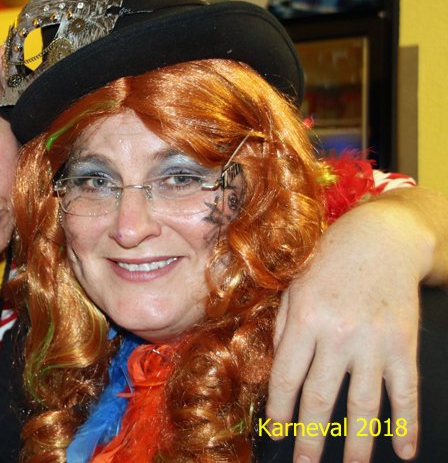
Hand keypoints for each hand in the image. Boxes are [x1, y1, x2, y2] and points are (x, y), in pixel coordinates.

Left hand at [267, 192, 430, 461]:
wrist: (380, 239)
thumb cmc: (328, 263)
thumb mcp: (294, 289)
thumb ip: (284, 330)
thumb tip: (278, 373)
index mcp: (304, 321)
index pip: (286, 378)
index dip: (279, 411)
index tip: (274, 434)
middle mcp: (337, 336)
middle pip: (321, 399)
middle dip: (311, 438)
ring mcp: (374, 343)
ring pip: (363, 405)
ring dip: (356, 443)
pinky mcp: (405, 345)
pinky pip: (405, 392)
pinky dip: (406, 425)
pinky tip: (403, 451)